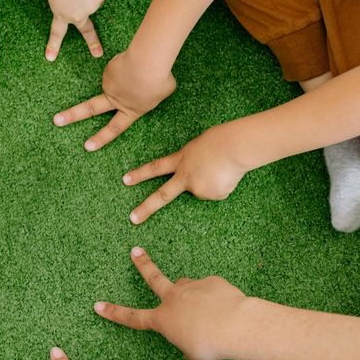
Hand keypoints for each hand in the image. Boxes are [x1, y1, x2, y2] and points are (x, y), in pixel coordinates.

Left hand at [43, 0, 105, 59]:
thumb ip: (64, 1)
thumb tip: (78, 2)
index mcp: (61, 14)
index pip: (57, 33)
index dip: (53, 45)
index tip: (50, 58)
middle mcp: (78, 15)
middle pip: (87, 31)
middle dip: (93, 43)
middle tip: (97, 54)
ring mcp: (91, 8)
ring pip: (92, 0)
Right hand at [53, 49, 174, 150]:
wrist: (148, 62)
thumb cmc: (160, 78)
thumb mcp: (163, 92)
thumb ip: (151, 93)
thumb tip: (142, 87)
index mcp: (132, 110)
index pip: (115, 128)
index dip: (101, 138)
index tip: (87, 147)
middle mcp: (116, 100)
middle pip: (90, 109)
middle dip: (71, 115)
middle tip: (56, 120)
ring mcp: (109, 84)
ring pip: (118, 79)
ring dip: (129, 74)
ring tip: (145, 69)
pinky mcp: (108, 70)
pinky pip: (120, 66)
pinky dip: (129, 64)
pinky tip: (137, 62)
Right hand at [94, 247, 247, 359]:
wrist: (235, 325)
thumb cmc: (211, 344)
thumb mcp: (195, 354)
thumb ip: (187, 345)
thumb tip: (191, 339)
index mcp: (163, 319)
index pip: (132, 317)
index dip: (114, 312)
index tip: (98, 305)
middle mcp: (173, 299)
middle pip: (153, 277)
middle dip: (142, 264)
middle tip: (135, 251)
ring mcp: (192, 287)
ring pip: (188, 288)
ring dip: (193, 296)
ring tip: (209, 311)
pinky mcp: (212, 282)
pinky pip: (212, 291)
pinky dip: (217, 301)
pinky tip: (227, 310)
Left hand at [121, 125, 249, 223]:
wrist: (234, 147)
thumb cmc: (220, 140)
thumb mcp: (199, 147)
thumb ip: (192, 162)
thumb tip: (198, 177)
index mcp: (181, 160)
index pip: (155, 168)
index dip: (140, 174)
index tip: (125, 180)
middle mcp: (185, 176)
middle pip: (163, 195)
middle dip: (146, 208)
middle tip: (132, 219)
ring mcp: (197, 188)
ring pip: (203, 190)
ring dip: (214, 181)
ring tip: (223, 168)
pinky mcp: (212, 195)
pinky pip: (217, 192)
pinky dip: (223, 186)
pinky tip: (228, 175)